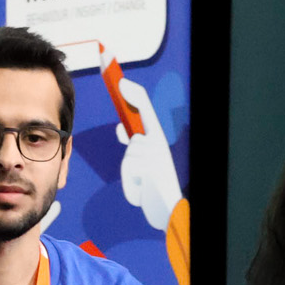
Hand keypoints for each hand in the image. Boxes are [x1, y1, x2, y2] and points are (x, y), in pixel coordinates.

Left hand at [113, 74, 181, 230]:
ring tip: (143, 180)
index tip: (118, 79)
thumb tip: (122, 127)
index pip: (144, 108)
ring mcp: (160, 155)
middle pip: (139, 117)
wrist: (167, 209)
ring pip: (131, 152)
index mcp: (156, 136)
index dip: (132, 92)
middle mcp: (161, 141)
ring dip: (130, 168)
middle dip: (130, 95)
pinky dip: (132, 181)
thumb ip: (133, 141)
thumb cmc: (153, 184)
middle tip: (117, 75)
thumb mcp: (143, 160)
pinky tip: (143, 188)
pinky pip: (131, 168)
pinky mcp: (156, 169)